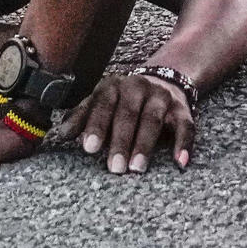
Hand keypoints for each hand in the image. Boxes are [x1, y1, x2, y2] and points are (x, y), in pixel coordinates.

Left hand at [62, 72, 195, 175]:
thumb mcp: (101, 102)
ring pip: (153, 120)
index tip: (89, 148)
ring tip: (137, 168)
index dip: (96, 125)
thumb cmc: (123, 101)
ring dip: (144, 144)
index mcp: (114, 86)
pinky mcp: (182, 110)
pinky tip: (179, 162)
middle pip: (128, 113)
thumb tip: (61, 134)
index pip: (103, 103)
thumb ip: (82, 117)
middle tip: (114, 168)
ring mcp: (161, 97)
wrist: (164, 79)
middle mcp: (138, 87)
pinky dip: (183, 144)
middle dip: (120, 140)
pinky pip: (185, 127)